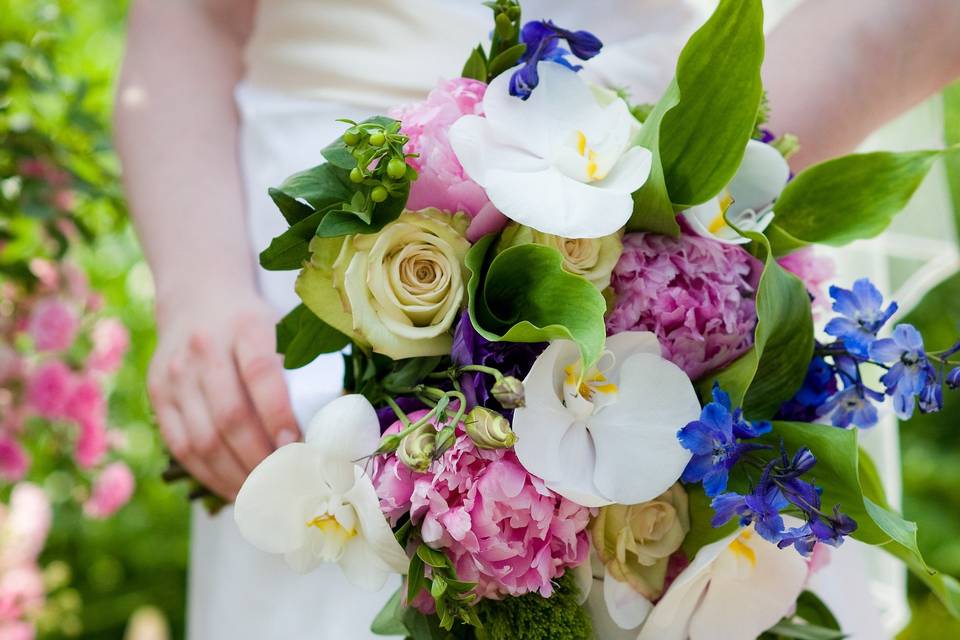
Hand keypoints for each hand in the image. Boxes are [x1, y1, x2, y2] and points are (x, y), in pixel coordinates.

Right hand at [148, 285, 298, 499]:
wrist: (199, 296)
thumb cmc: (255, 324)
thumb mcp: (282, 329)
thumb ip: (303, 371)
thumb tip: (337, 432)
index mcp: (246, 326)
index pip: (261, 372)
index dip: (278, 413)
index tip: (299, 446)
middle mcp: (205, 348)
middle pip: (230, 415)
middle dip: (262, 459)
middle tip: (290, 486)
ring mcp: (175, 373)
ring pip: (203, 439)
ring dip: (237, 476)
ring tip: (267, 498)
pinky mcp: (157, 394)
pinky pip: (182, 446)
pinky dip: (210, 476)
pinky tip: (236, 491)